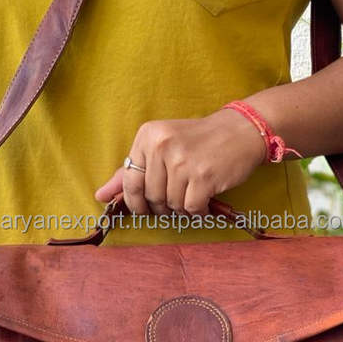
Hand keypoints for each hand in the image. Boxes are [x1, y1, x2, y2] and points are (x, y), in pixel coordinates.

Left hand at [94, 107, 266, 215]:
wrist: (241, 130)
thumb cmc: (199, 140)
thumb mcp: (162, 146)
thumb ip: (130, 171)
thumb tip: (100, 195)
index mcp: (148, 136)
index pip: (129, 180)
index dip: (135, 201)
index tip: (143, 208)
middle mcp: (162, 146)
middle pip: (151, 196)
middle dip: (162, 206)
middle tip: (176, 198)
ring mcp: (183, 161)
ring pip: (171, 205)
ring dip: (182, 208)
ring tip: (193, 194)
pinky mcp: (203, 176)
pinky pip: (191, 208)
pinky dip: (198, 211)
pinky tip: (205, 201)